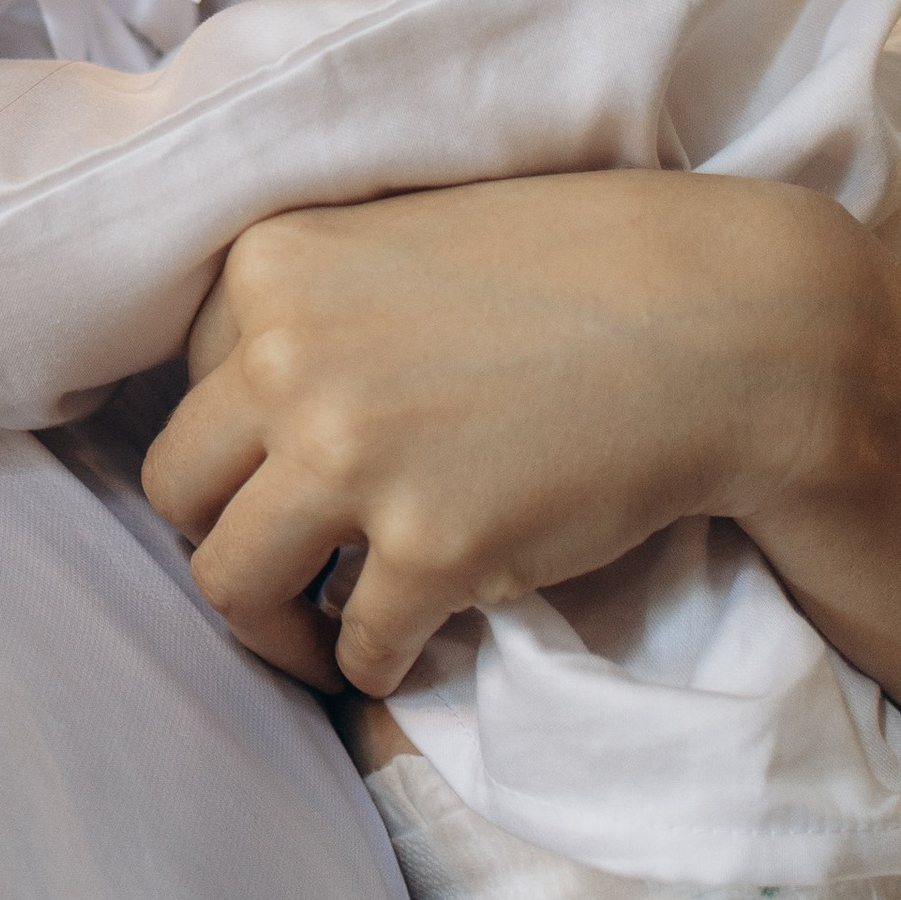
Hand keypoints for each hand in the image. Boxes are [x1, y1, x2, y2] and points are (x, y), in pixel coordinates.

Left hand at [143, 175, 865, 693]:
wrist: (721, 324)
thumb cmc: (577, 267)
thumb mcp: (405, 238)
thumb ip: (313, 302)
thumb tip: (241, 400)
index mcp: (273, 266)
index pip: (187, 381)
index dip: (233, 439)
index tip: (272, 472)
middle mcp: (287, 357)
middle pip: (179, 487)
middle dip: (220, 534)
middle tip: (279, 565)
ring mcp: (353, 456)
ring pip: (229, 581)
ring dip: (269, 625)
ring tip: (317, 634)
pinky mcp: (431, 548)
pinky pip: (355, 642)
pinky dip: (370, 662)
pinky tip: (406, 647)